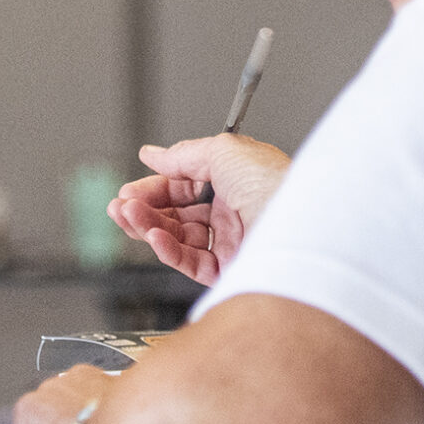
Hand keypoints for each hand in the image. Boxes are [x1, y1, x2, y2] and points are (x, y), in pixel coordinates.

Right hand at [107, 134, 291, 284]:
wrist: (303, 228)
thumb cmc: (276, 185)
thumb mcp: (224, 151)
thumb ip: (183, 154)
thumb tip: (152, 154)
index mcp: (238, 183)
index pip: (187, 186)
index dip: (156, 187)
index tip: (131, 188)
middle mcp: (236, 214)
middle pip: (179, 214)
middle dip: (145, 209)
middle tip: (120, 207)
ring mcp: (235, 244)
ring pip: (180, 238)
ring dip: (149, 227)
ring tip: (128, 217)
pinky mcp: (233, 273)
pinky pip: (192, 263)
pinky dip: (168, 250)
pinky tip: (153, 237)